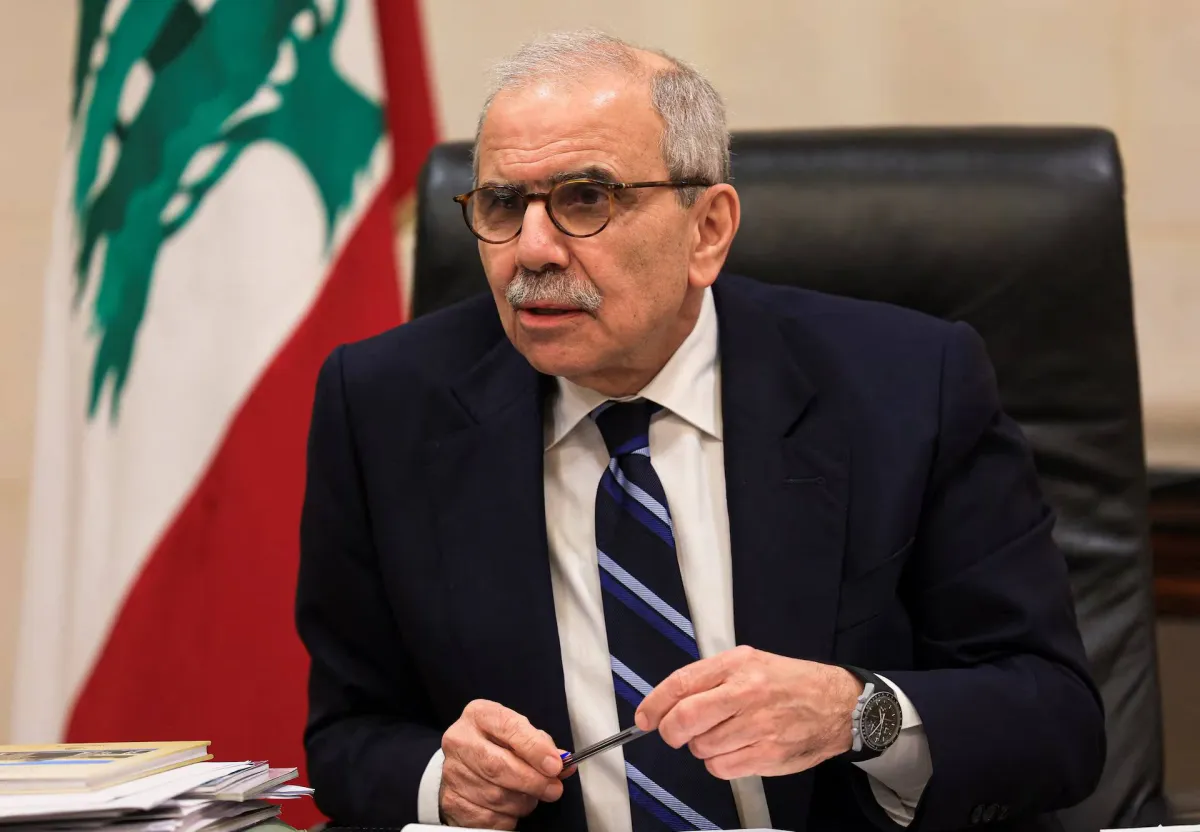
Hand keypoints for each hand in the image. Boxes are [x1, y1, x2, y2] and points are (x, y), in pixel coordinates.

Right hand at [439, 699, 572, 828]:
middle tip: (553, 788)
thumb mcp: (518, 733)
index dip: (534, 748)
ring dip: (522, 801)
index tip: (555, 765)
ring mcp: (453, 772)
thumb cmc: (497, 745)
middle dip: (532, 781)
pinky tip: (511, 807)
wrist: (465, 762)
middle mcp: (460, 740)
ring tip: (530, 796)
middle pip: (498, 766)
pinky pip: (487, 817)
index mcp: (479, 715)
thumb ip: (541, 745)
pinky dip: (507, 817)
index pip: (509, 728)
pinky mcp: (452, 800)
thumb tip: (563, 763)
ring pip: (495, 795)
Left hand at [635, 645, 862, 779]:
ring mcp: (759, 726)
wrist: (838, 705)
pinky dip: (719, 763)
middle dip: (671, 731)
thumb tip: (667, 703)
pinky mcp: (768, 755)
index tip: (644, 717)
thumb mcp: (750, 662)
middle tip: (674, 733)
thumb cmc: (789, 682)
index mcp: (738, 665)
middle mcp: (747, 693)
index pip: (682, 683)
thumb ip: (710, 678)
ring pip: (702, 747)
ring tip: (722, 735)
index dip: (656, 703)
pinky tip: (734, 750)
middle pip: (687, 718)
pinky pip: (722, 768)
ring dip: (701, 746)